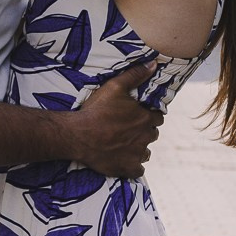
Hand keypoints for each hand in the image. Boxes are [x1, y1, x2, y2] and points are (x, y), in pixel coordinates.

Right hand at [68, 61, 161, 178]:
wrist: (78, 135)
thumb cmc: (96, 110)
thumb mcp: (115, 86)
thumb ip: (135, 75)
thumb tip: (154, 65)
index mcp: (144, 118)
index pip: (157, 117)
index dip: (148, 115)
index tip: (138, 115)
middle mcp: (144, 137)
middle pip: (152, 134)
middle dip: (144, 131)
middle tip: (128, 128)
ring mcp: (136, 155)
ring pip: (146, 152)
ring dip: (139, 148)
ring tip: (124, 143)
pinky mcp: (127, 168)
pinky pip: (138, 170)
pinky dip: (133, 166)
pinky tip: (123, 159)